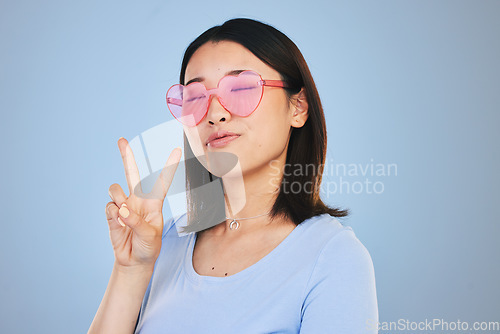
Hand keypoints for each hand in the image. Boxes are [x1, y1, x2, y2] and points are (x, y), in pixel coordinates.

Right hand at [105, 137, 181, 268]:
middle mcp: (138, 200)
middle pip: (132, 173)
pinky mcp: (112, 214)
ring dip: (118, 200)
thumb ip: (136, 222)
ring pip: (115, 189)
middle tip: (121, 140)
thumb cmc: (149, 247)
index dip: (169, 166)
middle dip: (127, 156)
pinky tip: (118, 223)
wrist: (134, 261)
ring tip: (124, 217)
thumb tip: (122, 209)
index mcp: (154, 203)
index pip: (162, 181)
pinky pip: (109, 206)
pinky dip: (113, 215)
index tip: (177, 150)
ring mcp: (124, 205)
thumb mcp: (150, 236)